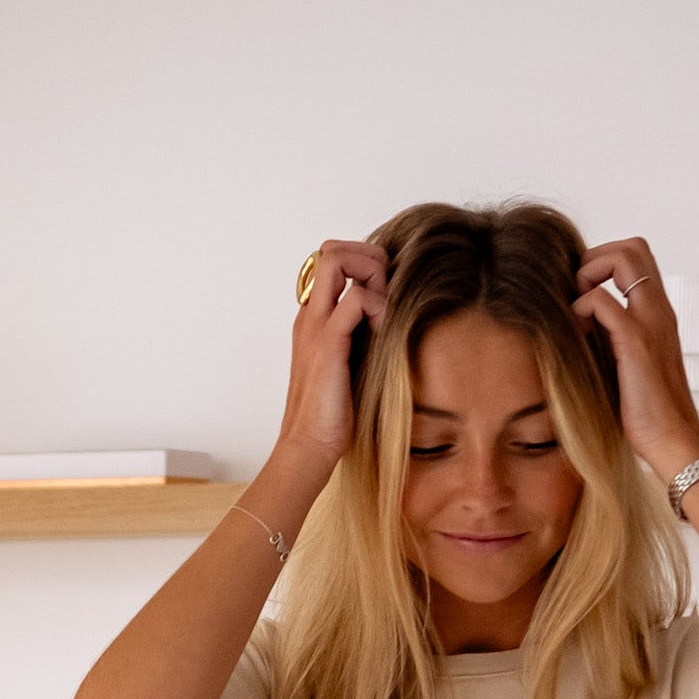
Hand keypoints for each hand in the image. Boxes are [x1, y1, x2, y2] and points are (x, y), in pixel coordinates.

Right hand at [273, 239, 386, 493]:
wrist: (308, 448)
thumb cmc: (330, 417)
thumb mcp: (350, 367)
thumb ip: (361, 340)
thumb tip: (391, 325)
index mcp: (313, 321)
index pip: (330, 263)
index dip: (361, 265)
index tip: (383, 295)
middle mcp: (310, 316)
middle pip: (330, 250)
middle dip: (368, 257)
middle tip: (387, 292)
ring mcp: (315, 327)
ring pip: (336, 260)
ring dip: (372, 273)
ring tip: (385, 311)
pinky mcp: (328, 344)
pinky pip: (356, 299)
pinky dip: (379, 306)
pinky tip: (384, 332)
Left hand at [573, 238, 698, 480]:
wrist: (674, 442)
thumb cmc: (649, 414)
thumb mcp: (628, 365)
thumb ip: (613, 340)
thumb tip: (580, 328)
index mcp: (659, 314)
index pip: (637, 259)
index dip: (605, 264)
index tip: (586, 298)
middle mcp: (659, 310)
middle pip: (632, 246)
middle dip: (595, 259)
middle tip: (579, 296)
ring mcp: (651, 323)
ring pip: (623, 258)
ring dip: (589, 274)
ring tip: (579, 313)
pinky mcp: (636, 343)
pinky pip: (602, 301)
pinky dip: (581, 308)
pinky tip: (578, 335)